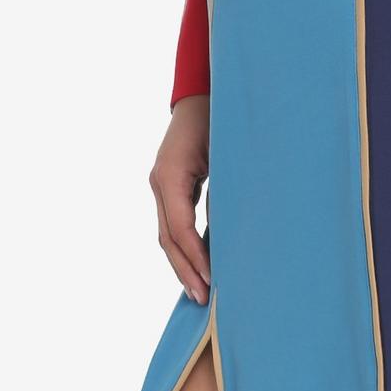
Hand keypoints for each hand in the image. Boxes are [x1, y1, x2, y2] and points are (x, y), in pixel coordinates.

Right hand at [149, 94, 210, 303]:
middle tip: (204, 299)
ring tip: (201, 290)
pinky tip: (200, 262)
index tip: (211, 280)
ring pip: (167, 233)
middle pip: (168, 237)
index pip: (180, 228)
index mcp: (170, 174)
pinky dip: (185, 245)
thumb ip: (225, 190)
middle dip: (186, 270)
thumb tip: (230, 232)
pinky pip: (173, 222)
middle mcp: (160, 182)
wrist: (204, 91)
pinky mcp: (169, 184)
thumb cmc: (221, 117)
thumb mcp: (226, 152)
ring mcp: (161, 184)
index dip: (195, 257)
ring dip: (183, 262)